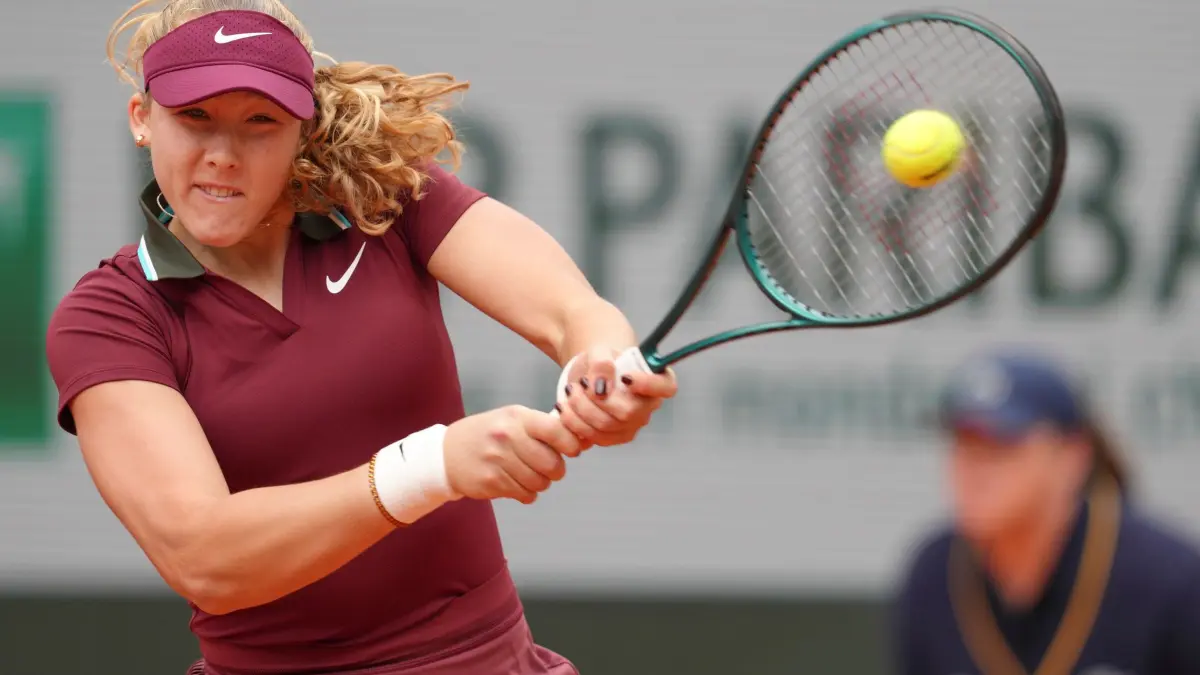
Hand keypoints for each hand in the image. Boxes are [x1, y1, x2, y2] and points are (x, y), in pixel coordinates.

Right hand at [443, 406, 579, 504]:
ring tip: (529, 475)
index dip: (571, 444)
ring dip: (540, 484)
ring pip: (540, 483)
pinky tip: (515, 483)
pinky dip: (526, 493)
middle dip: (556, 470)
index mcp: (516, 417)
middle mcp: (507, 437)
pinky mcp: (491, 482)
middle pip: (552, 463)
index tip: (572, 450)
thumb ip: (542, 427)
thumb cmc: (488, 434)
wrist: (446, 453)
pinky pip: (525, 495)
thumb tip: (582, 440)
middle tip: (550, 468)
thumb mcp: (511, 420)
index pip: (557, 431)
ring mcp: (497, 460)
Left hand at [555, 346, 677, 446]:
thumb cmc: (601, 360)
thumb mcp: (599, 351)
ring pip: (605, 428)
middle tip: (580, 383)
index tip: (626, 376)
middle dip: (596, 399)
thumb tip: (601, 386)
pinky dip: (572, 424)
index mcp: (655, 380)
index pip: (666, 387)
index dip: (649, 384)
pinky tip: (565, 407)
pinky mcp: (610, 438)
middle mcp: (646, 408)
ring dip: (579, 410)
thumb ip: (602, 363)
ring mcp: (630, 426)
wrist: (588, 374)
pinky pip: (591, 439)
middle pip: (628, 413)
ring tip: (569, 391)